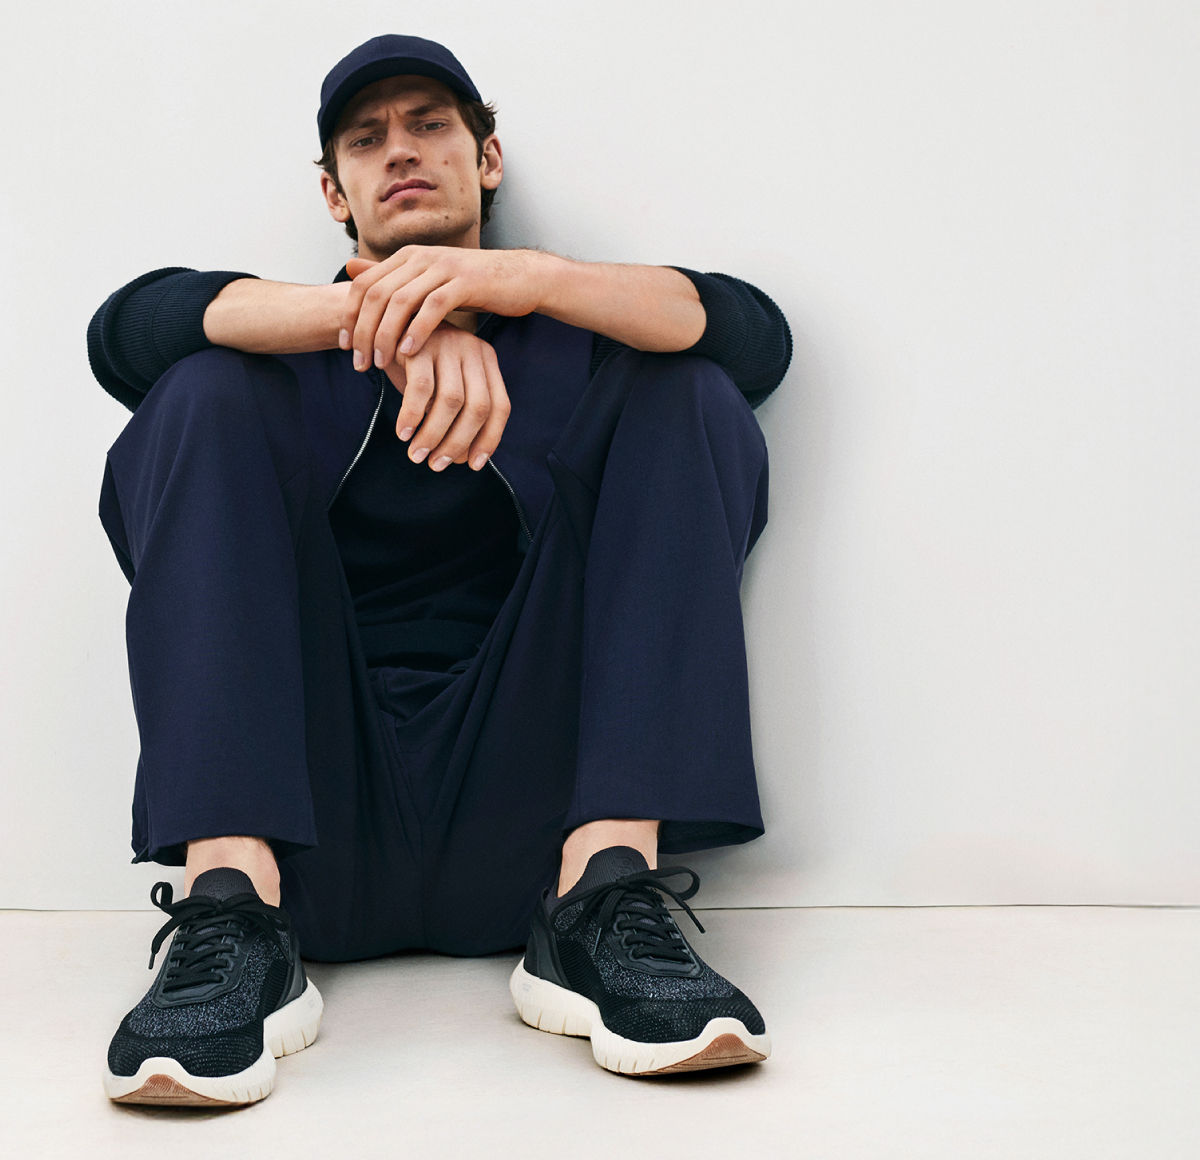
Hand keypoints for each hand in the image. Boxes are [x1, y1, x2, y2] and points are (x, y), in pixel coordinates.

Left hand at [342, 248, 547, 369]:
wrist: (520, 278)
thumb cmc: (473, 287)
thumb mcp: (428, 282)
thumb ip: (392, 280)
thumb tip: (350, 271)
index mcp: (407, 257)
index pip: (364, 284)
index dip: (349, 315)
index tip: (345, 347)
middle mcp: (420, 257)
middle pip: (377, 295)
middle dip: (363, 332)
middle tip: (359, 364)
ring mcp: (443, 267)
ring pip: (401, 301)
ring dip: (386, 335)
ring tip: (381, 363)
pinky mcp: (465, 282)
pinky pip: (433, 307)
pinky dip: (418, 331)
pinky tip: (410, 353)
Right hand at [380, 321, 509, 471]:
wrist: (383, 324)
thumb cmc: (418, 365)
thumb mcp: (443, 386)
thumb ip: (457, 416)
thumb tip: (463, 458)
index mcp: (487, 360)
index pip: (500, 406)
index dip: (489, 440)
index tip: (473, 465)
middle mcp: (473, 349)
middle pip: (478, 407)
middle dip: (458, 443)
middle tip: (437, 465)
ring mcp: (449, 344)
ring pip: (451, 402)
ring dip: (433, 435)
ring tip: (417, 456)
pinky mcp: (420, 343)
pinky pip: (421, 389)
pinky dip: (412, 416)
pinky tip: (403, 434)